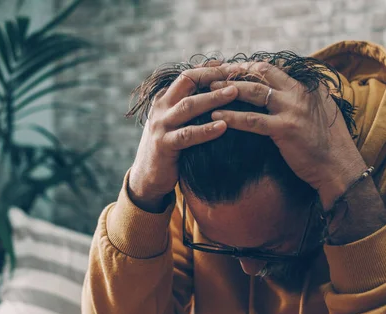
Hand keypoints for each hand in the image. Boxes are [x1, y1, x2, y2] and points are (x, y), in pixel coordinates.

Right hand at [129, 66, 237, 211]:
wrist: (148, 177)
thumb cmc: (171, 148)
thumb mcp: (179, 122)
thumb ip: (193, 107)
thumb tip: (223, 92)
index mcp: (166, 98)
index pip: (189, 74)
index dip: (211, 68)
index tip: (234, 64)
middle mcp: (162, 107)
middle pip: (187, 81)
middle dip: (213, 75)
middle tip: (238, 72)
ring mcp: (161, 125)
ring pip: (188, 105)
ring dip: (213, 98)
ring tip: (234, 92)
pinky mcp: (164, 145)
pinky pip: (187, 135)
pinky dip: (206, 130)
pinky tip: (223, 127)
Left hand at [209, 62, 366, 208]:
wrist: (339, 168)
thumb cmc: (326, 145)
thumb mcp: (318, 114)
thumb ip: (300, 101)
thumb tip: (279, 96)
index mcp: (306, 87)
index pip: (271, 68)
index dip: (247, 67)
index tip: (228, 69)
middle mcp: (300, 93)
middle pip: (260, 72)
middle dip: (234, 72)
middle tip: (213, 75)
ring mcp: (293, 110)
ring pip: (254, 92)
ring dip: (228, 90)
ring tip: (208, 92)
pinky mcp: (286, 129)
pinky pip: (253, 120)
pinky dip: (233, 117)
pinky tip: (217, 117)